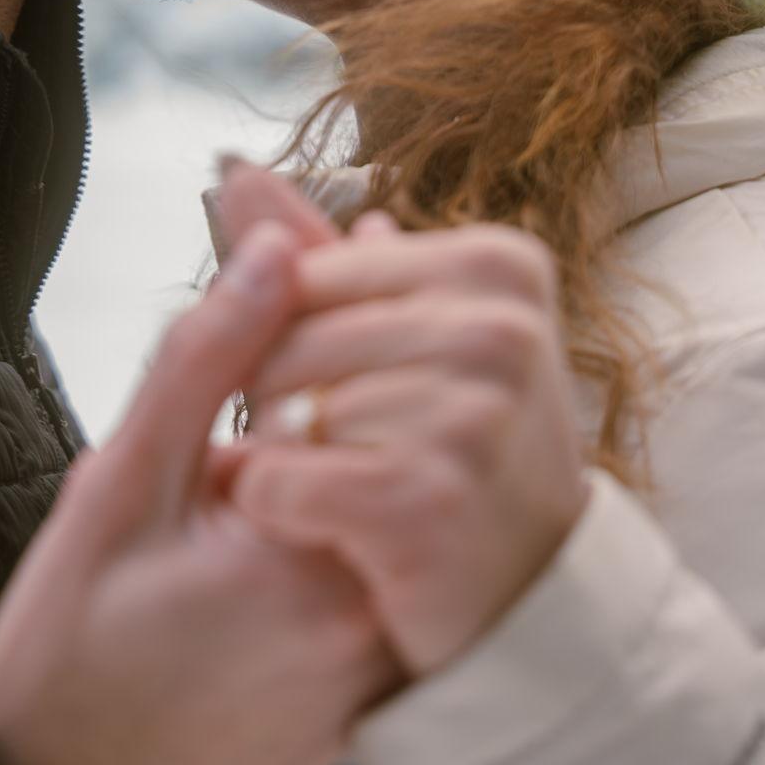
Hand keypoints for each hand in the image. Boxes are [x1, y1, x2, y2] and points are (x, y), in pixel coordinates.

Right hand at [0, 222, 401, 764]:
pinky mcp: (366, 687)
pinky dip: (346, 494)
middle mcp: (373, 612)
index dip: (355, 303)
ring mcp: (377, 659)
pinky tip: (297, 451)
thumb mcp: (120, 481)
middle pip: (393, 439)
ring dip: (358, 419)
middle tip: (353, 251)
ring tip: (320, 346)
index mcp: (316, 554)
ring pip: (388, 496)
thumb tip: (272, 243)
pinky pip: (375, 555)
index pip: (371, 387)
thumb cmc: (69, 646)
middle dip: (367, 352)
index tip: (345, 233)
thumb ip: (207, 359)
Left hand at [232, 211, 590, 676]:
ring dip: (289, 456)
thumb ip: (318, 252)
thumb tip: (234, 169)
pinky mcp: (429, 499)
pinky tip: (323, 526)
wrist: (529, 594)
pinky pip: (282, 479)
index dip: (282, 332)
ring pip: (289, 408)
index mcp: (498, 265)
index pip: (309, 271)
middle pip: (293, 337)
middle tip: (333, 446)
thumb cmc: (458, 443)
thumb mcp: (409, 330)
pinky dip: (276, 508)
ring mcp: (473, 412)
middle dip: (282, 396)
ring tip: (345, 486)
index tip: (324, 383)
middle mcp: (499, 327)